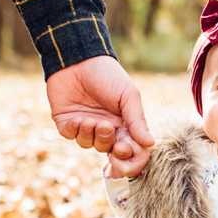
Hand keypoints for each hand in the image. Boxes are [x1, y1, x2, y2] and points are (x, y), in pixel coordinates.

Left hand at [45, 55, 154, 174]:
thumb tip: (150, 144)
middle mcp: (106, 129)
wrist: (79, 59)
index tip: (126, 150)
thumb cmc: (108, 75)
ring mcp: (86, 126)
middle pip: (111, 153)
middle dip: (111, 148)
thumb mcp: (128, 96)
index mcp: (124, 124)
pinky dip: (75, 130)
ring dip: (92, 135)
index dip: (130, 157)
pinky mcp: (67, 123)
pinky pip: (71, 136)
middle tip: (111, 135)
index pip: (131, 150)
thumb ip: (138, 121)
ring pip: (90, 145)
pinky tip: (77, 118)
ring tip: (92, 119)